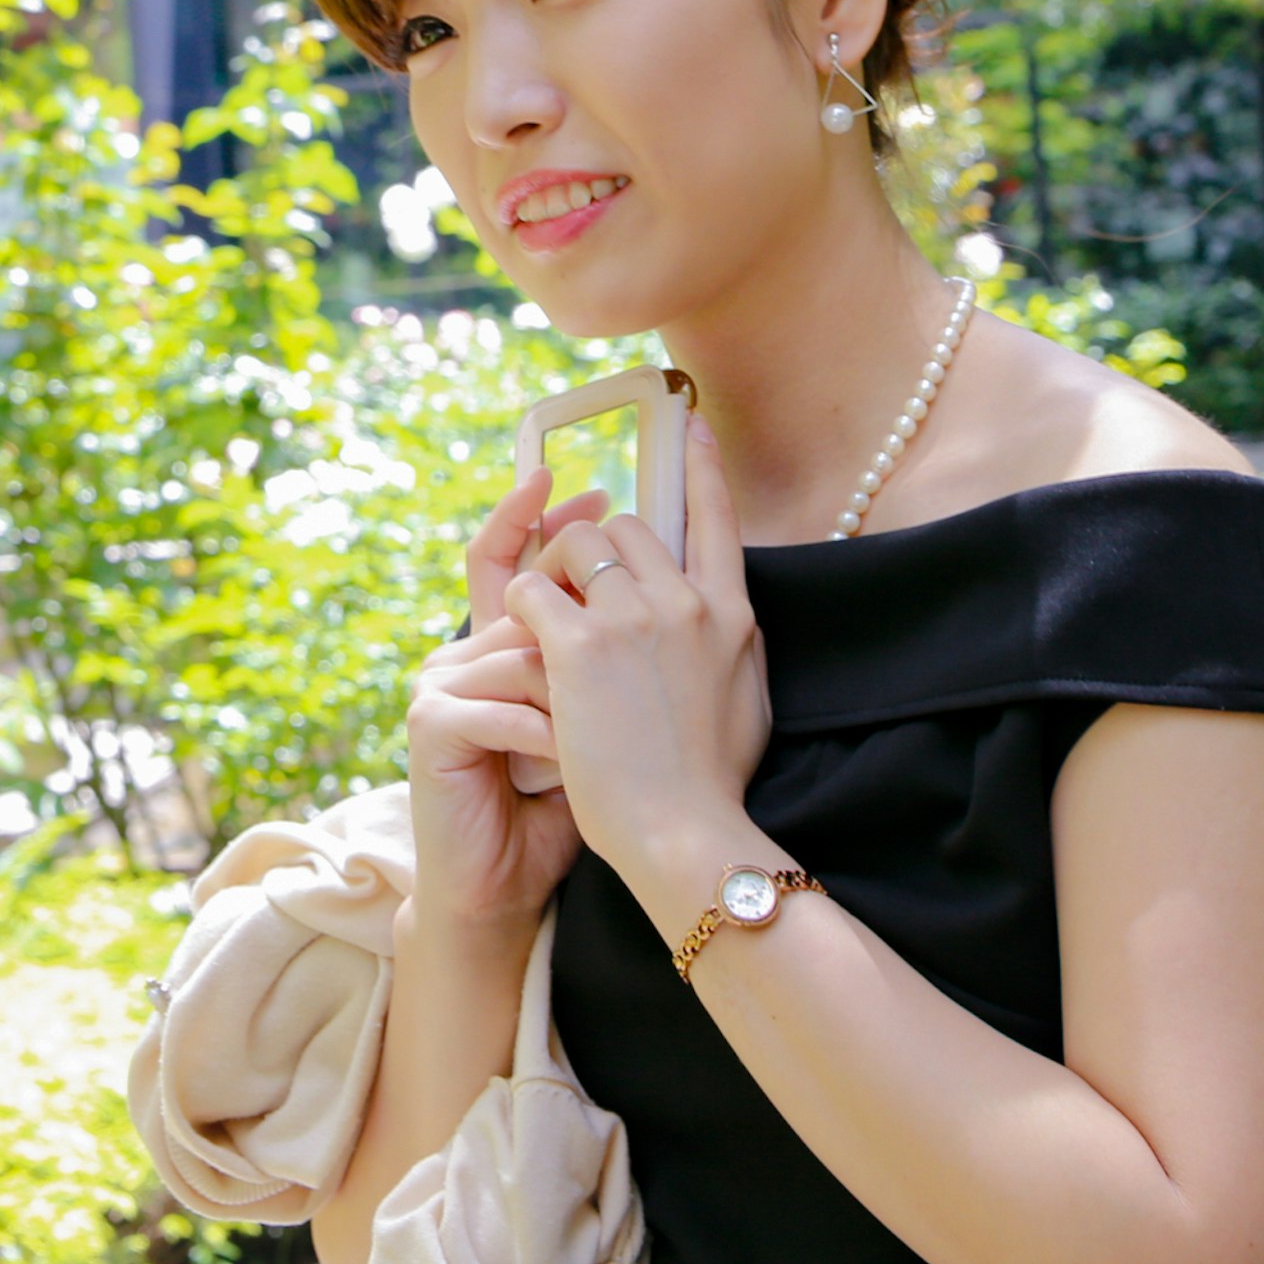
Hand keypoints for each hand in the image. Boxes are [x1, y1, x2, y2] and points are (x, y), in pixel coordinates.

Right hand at [399, 466, 607, 932]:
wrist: (506, 884)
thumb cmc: (564, 803)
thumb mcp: (598, 714)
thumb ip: (611, 654)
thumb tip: (672, 582)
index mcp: (503, 646)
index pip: (510, 557)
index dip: (535, 514)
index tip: (581, 485)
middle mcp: (464, 651)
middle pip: (526, 598)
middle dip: (581, 636)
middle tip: (618, 677)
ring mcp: (441, 682)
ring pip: (526, 653)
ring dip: (572, 706)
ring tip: (592, 749)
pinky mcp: (431, 722)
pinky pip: (504, 705)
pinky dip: (546, 739)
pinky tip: (563, 766)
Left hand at [499, 419, 772, 901]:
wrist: (686, 834)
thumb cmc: (711, 784)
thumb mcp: (747, 699)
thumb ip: (733, 644)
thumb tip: (725, 615)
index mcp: (732, 615)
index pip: (717, 519)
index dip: (702, 470)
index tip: (693, 429)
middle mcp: (687, 602)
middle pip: (625, 528)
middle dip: (590, 558)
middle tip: (572, 608)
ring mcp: (635, 618)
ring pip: (574, 548)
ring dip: (550, 581)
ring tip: (546, 635)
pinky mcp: (581, 645)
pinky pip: (529, 590)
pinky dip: (516, 613)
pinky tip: (524, 650)